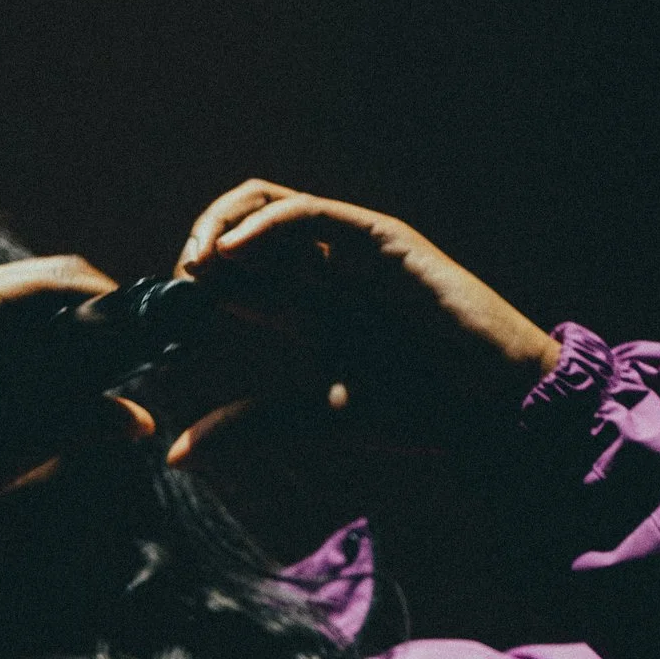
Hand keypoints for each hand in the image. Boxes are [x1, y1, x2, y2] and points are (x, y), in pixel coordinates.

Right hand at [0, 255, 144, 503]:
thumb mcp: (29, 433)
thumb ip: (82, 418)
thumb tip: (141, 420)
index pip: (37, 295)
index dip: (88, 307)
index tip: (132, 335)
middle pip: (48, 279)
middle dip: (100, 299)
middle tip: (147, 328)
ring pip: (51, 277)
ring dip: (99, 295)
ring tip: (140, 324)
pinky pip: (44, 288)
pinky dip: (85, 299)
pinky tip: (116, 318)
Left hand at [166, 180, 560, 468]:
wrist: (491, 407)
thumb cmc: (417, 409)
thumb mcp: (313, 417)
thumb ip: (249, 425)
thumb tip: (176, 453)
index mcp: (307, 303)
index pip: (232, 270)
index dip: (192, 283)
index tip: (169, 316)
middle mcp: (324, 267)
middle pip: (242, 224)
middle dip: (200, 243)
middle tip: (180, 283)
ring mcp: (352, 249)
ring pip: (268, 204)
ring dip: (221, 223)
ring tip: (199, 263)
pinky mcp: (381, 239)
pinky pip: (312, 214)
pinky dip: (264, 226)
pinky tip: (233, 254)